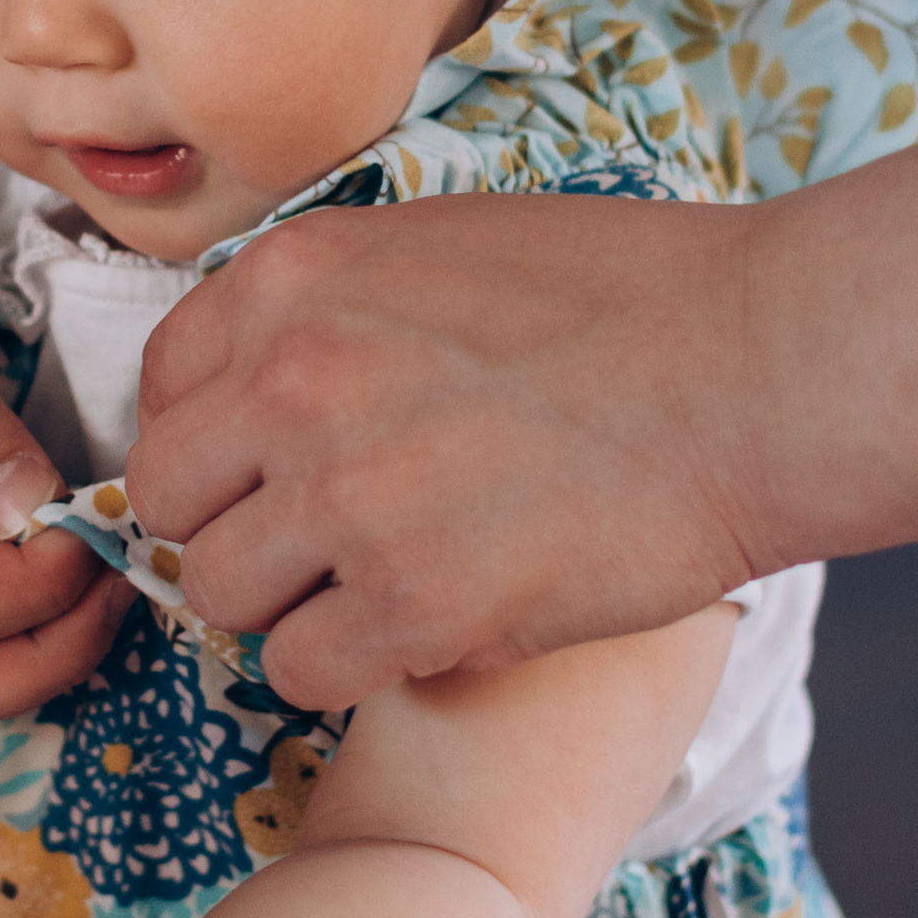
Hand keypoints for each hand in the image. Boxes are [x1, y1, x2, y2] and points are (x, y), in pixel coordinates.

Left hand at [127, 194, 764, 705]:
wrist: (753, 367)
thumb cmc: (628, 296)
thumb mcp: (442, 246)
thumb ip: (333, 311)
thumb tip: (261, 388)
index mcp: (295, 276)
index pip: (164, 388)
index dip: (213, 443)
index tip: (264, 471)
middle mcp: (293, 379)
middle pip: (171, 499)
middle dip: (235, 525)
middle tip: (321, 541)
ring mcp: (347, 495)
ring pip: (225, 594)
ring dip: (293, 602)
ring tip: (385, 581)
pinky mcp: (415, 604)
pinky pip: (302, 671)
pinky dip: (353, 666)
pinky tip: (429, 627)